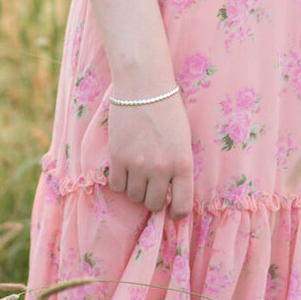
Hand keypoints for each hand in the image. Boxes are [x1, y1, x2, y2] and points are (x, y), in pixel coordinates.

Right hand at [107, 92, 193, 216]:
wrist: (144, 87)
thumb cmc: (168, 111)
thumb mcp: (183, 141)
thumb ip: (179, 167)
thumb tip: (172, 193)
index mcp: (183, 164)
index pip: (182, 207)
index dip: (176, 212)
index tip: (172, 207)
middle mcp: (161, 169)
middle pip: (154, 204)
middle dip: (154, 198)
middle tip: (153, 185)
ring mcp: (138, 164)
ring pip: (134, 196)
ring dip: (136, 189)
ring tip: (139, 172)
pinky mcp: (118, 158)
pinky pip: (117, 186)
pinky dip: (121, 182)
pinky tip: (125, 169)